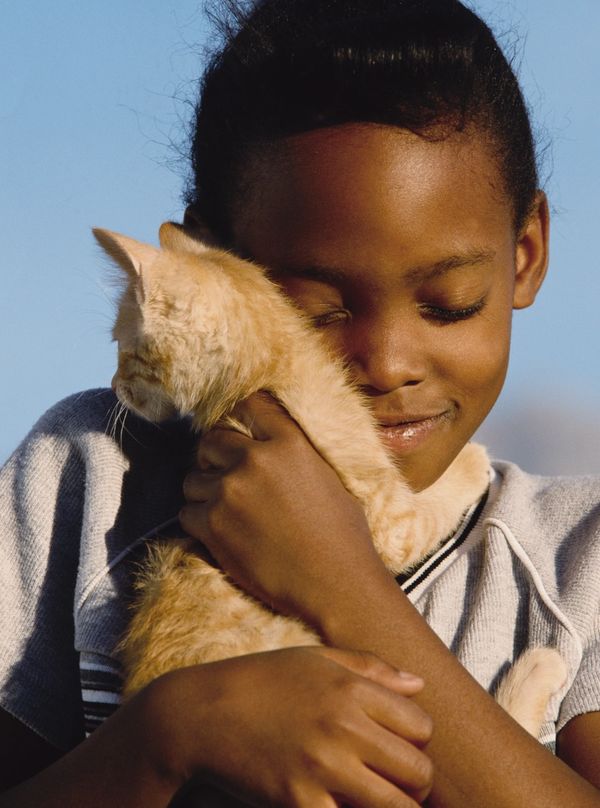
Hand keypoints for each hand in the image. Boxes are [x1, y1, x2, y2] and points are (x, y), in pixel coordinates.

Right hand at [145, 646, 432, 806]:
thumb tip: (419, 685)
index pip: (422, 726)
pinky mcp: (300, 804)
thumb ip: (372, 669)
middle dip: (417, 785)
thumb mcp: (316, 659)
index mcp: (351, 689)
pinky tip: (337, 804)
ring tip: (375, 800)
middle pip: (419, 772)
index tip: (400, 747)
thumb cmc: (263, 681)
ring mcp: (323, 768)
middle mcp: (344, 727)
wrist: (202, 714)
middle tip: (398, 786)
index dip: (417, 742)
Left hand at [179, 392, 389, 628]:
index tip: (238, 432)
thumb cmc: (343, 537)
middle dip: (214, 457)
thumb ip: (295, 455)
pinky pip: (186, 512)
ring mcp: (230, 491)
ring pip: (193, 479)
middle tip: (225, 477)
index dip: (240, 418)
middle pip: (212, 440)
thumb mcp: (328, 478)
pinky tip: (221, 534)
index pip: (250, 405)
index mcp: (289, 443)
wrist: (335, 585)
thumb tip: (275, 447)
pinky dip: (198, 522)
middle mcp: (255, 459)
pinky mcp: (212, 525)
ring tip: (226, 512)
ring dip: (203, 493)